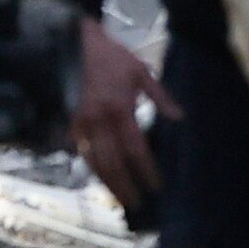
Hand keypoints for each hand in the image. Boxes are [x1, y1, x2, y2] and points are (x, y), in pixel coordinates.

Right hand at [70, 18, 167, 213]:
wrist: (76, 45)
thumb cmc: (112, 57)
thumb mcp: (141, 71)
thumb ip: (160, 97)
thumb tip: (179, 118)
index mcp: (120, 110)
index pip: (136, 149)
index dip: (146, 171)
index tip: (156, 186)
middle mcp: (99, 123)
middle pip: (113, 164)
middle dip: (125, 186)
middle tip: (137, 203)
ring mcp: (81, 126)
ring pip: (94, 163)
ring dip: (108, 184)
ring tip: (120, 198)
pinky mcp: (69, 125)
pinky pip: (81, 153)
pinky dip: (92, 169)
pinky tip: (102, 178)